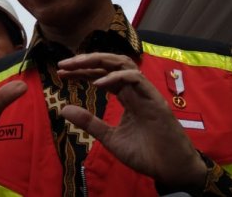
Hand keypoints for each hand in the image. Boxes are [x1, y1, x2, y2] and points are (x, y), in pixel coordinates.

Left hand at [57, 53, 206, 189]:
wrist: (170, 170)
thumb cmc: (145, 153)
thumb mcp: (109, 137)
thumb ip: (89, 122)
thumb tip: (62, 108)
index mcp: (126, 96)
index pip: (101, 74)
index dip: (82, 70)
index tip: (61, 72)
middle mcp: (135, 89)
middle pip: (110, 63)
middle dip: (86, 60)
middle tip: (63, 63)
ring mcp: (146, 92)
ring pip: (123, 63)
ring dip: (99, 60)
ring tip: (77, 64)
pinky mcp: (155, 100)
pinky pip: (136, 79)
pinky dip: (116, 77)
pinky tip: (97, 84)